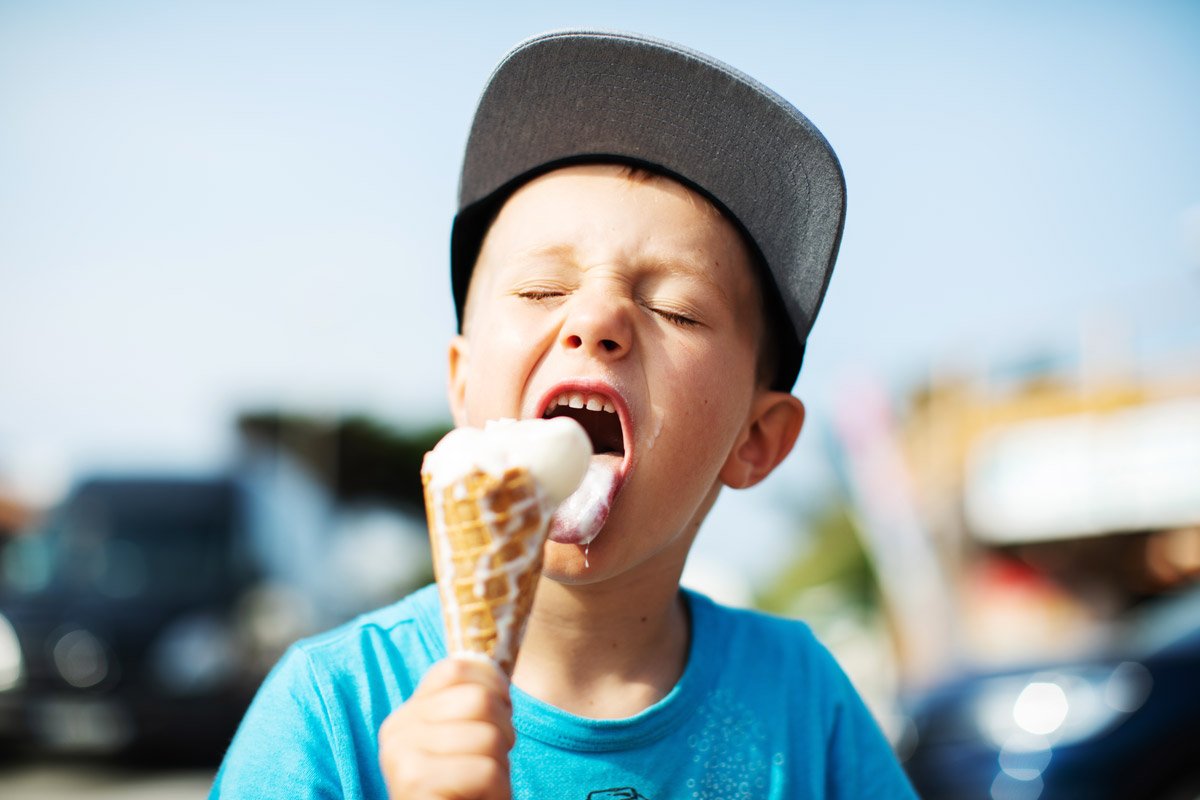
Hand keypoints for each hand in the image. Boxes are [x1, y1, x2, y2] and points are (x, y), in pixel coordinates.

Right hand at [379, 657, 514, 799]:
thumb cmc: (463, 793)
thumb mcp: (462, 743)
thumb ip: (468, 706)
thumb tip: (494, 664)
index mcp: (407, 713)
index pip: (457, 667)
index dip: (493, 687)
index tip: (499, 716)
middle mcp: (397, 730)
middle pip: (480, 700)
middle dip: (503, 732)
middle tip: (492, 763)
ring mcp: (402, 759)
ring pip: (488, 736)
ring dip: (500, 767)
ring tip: (482, 786)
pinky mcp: (416, 787)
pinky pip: (485, 771)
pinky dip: (496, 790)